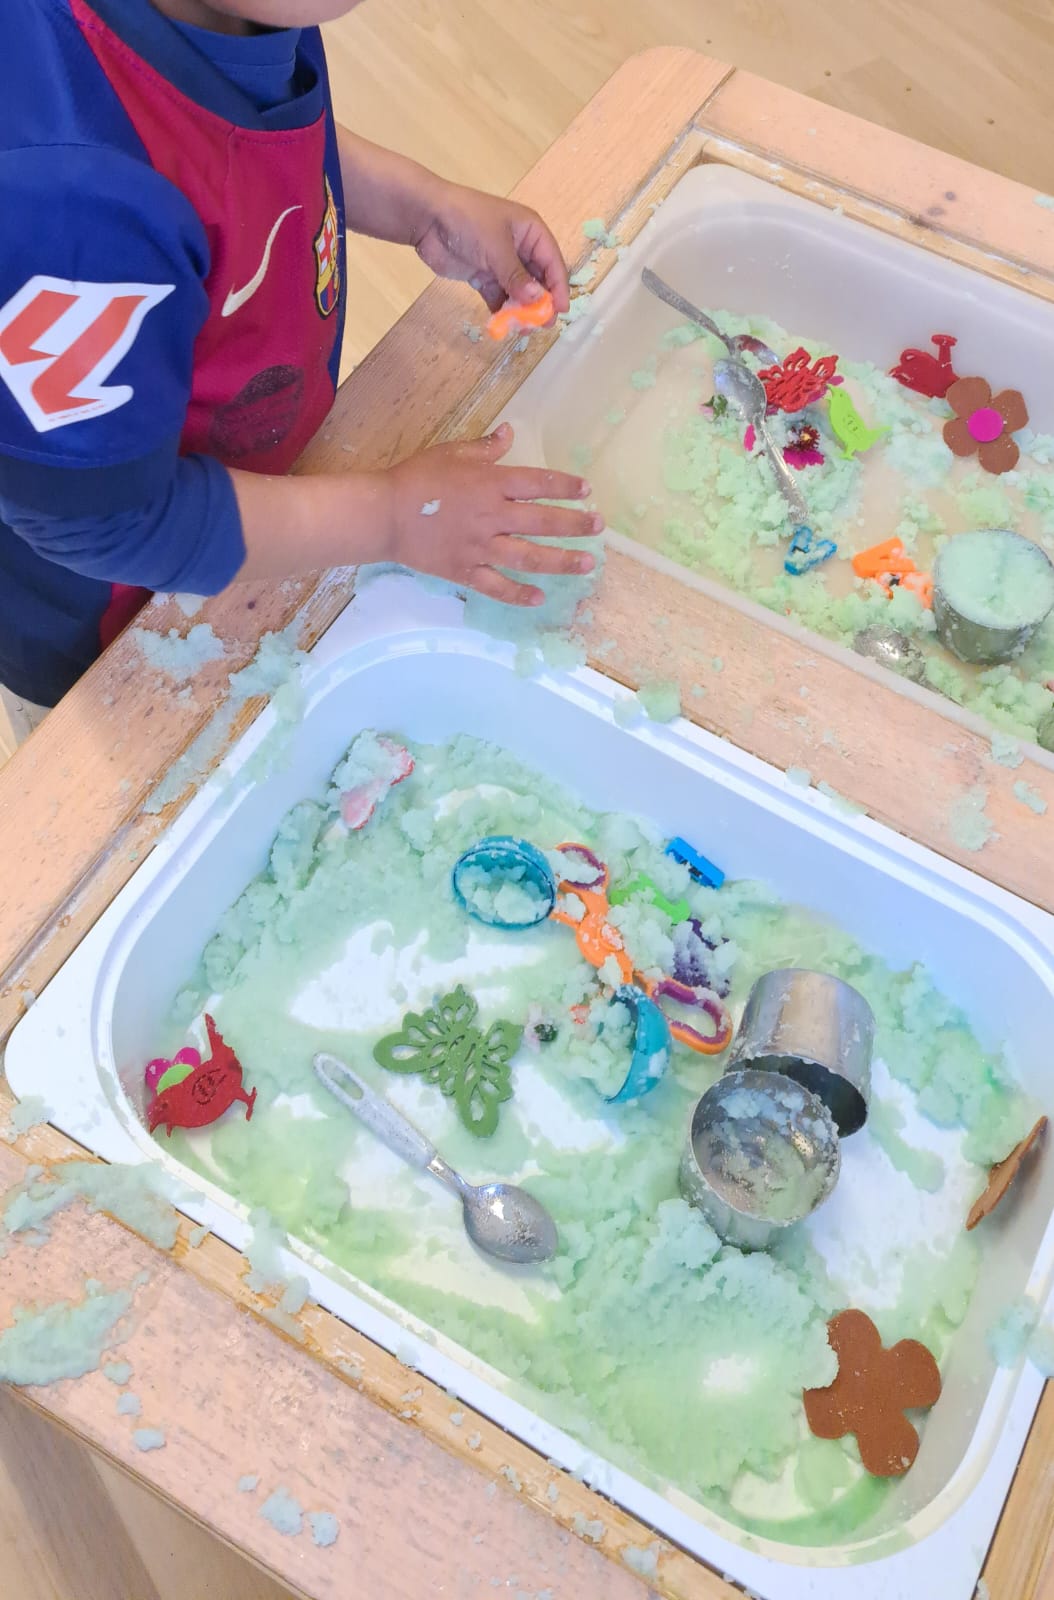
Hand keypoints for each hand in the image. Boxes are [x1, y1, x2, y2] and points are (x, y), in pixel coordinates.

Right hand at [383, 423, 600, 605]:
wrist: (383, 515)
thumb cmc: (416, 478)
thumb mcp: (451, 452)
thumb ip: (485, 447)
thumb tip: (510, 432)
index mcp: (490, 484)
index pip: (538, 484)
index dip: (566, 487)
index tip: (587, 491)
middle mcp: (492, 517)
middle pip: (543, 523)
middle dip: (575, 525)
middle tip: (598, 527)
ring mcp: (481, 548)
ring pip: (529, 558)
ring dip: (561, 562)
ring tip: (586, 564)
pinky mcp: (466, 571)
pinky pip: (498, 586)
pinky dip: (519, 594)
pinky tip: (540, 598)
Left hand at [415, 182, 569, 315]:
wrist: (427, 218)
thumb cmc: (468, 222)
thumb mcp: (497, 247)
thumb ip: (517, 276)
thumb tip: (538, 300)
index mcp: (530, 232)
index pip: (552, 261)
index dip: (558, 286)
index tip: (560, 310)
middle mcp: (520, 248)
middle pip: (538, 279)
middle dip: (541, 302)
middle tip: (541, 325)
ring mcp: (501, 263)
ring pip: (519, 291)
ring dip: (521, 310)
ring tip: (521, 329)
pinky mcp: (483, 276)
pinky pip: (498, 297)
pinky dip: (501, 310)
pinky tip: (503, 324)